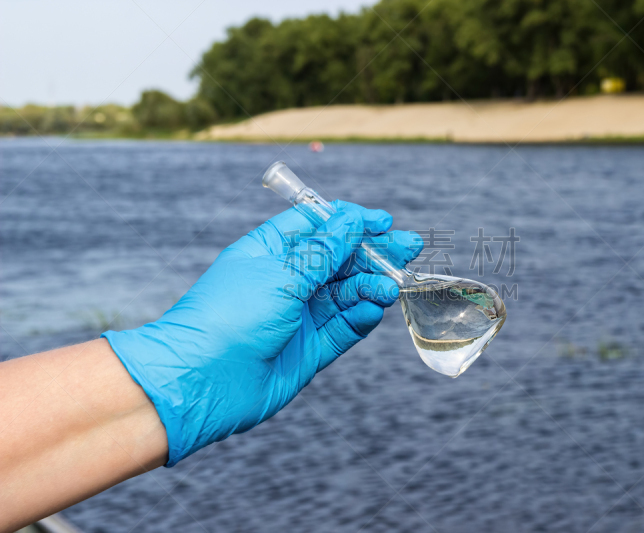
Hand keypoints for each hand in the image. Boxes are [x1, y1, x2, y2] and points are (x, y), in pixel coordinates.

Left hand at [103, 201, 421, 465]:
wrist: (201, 382)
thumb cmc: (229, 316)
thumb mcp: (281, 274)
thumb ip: (324, 251)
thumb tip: (352, 219)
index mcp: (269, 253)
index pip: (316, 227)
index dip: (349, 221)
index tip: (382, 221)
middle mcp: (285, 282)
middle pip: (338, 260)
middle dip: (373, 253)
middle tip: (409, 248)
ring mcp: (298, 317)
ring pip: (345, 294)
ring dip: (370, 286)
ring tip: (390, 285)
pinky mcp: (308, 350)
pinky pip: (343, 329)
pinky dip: (361, 317)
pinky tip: (374, 308)